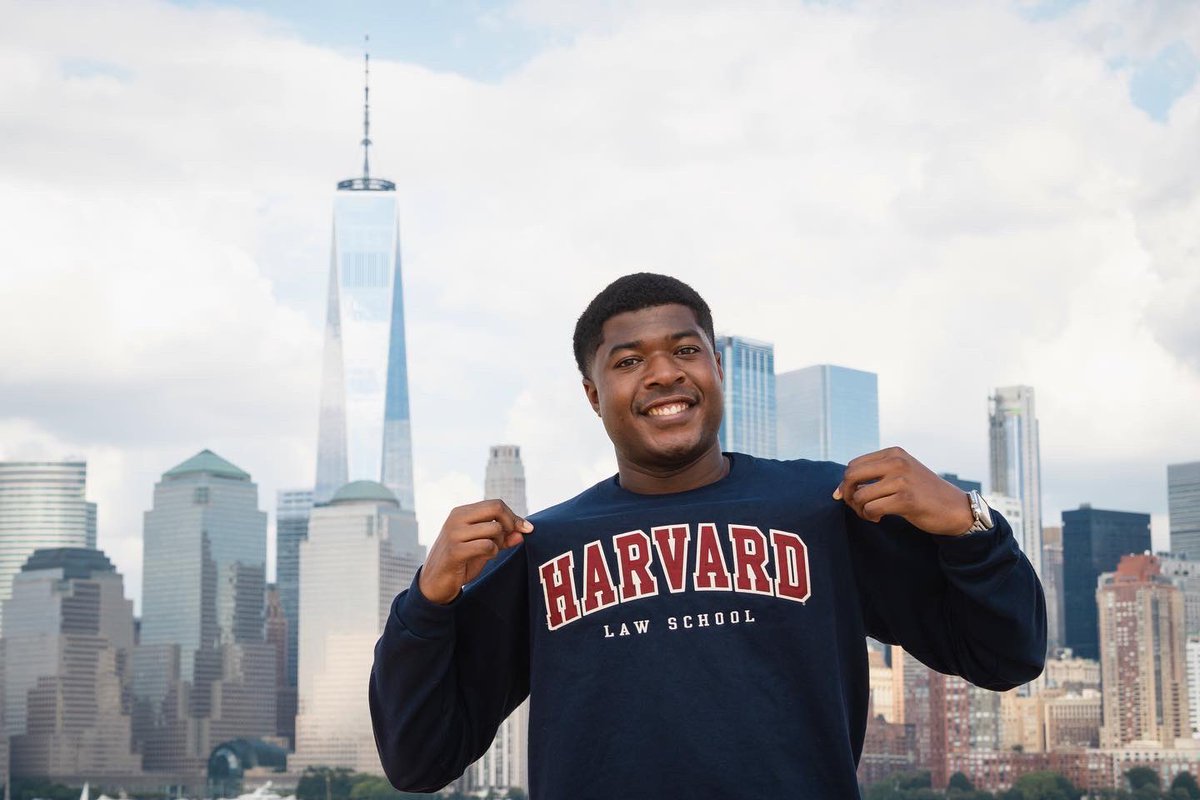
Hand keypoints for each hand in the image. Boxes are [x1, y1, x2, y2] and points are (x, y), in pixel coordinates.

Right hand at [418, 499, 533, 604]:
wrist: (434, 584)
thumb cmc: (460, 562)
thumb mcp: (482, 546)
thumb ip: (502, 538)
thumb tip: (524, 532)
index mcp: (461, 512)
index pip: (495, 504)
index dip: (513, 516)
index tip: (525, 529)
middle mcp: (456, 518)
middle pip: (496, 508)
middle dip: (509, 524)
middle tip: (507, 541)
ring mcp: (454, 533)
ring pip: (494, 529)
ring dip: (499, 543)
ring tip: (489, 551)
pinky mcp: (455, 550)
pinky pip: (487, 545)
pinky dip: (492, 553)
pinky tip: (484, 557)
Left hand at [833, 447, 973, 536]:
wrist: (955, 508)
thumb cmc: (922, 493)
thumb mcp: (900, 474)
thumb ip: (873, 476)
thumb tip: (837, 492)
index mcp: (894, 453)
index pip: (853, 465)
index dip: (846, 483)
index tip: (850, 497)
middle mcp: (897, 462)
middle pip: (851, 476)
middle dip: (848, 495)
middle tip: (857, 507)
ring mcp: (902, 480)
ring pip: (859, 495)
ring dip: (860, 510)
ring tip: (871, 514)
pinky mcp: (906, 499)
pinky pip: (871, 509)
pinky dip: (870, 517)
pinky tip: (879, 518)